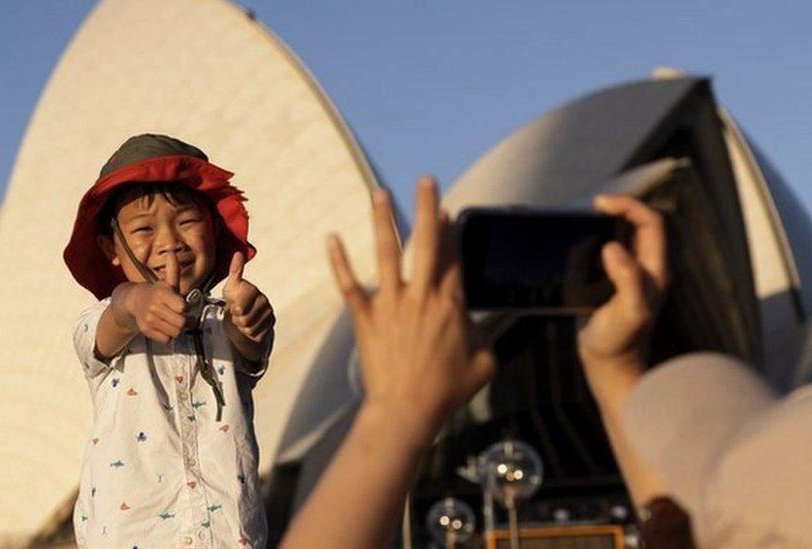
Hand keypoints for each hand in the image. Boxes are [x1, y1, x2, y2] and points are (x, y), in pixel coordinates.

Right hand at [119, 251, 187, 343]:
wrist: (135, 301)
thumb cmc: (157, 293)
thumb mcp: (166, 283)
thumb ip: (173, 270)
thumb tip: (172, 252)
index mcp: (162, 294)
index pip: (183, 307)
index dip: (184, 307)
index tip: (180, 305)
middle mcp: (154, 307)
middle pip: (181, 323)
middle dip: (183, 320)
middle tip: (179, 316)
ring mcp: (149, 319)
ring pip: (175, 332)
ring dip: (176, 329)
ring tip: (172, 321)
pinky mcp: (146, 330)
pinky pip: (166, 340)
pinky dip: (168, 336)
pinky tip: (165, 327)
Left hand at [222, 252, 274, 345]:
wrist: (242, 315)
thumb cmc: (235, 299)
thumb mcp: (231, 287)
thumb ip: (235, 271)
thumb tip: (238, 254)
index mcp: (253, 291)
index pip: (239, 308)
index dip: (233, 309)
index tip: (233, 304)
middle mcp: (264, 301)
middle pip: (244, 320)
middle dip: (237, 319)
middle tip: (237, 313)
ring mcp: (269, 314)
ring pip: (249, 329)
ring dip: (242, 327)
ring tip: (243, 318)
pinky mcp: (270, 326)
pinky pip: (255, 336)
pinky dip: (249, 334)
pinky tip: (250, 325)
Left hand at [328, 177, 494, 440]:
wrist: (407, 410)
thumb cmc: (448, 389)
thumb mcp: (485, 360)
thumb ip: (487, 333)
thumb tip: (484, 319)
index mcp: (451, 304)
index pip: (453, 256)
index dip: (451, 231)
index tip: (449, 210)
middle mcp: (420, 296)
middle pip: (425, 243)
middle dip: (427, 207)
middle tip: (426, 180)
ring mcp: (390, 304)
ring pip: (386, 254)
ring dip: (383, 220)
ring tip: (379, 192)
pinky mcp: (365, 317)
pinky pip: (349, 285)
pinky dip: (339, 262)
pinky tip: (331, 238)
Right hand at [578, 195, 668, 392]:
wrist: (609, 365)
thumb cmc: (620, 342)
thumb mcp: (629, 310)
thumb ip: (627, 278)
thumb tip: (613, 247)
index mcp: (654, 270)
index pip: (651, 223)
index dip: (629, 206)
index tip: (601, 205)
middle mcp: (646, 269)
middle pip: (640, 225)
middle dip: (619, 210)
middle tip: (592, 209)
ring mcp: (629, 276)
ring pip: (624, 237)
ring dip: (606, 225)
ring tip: (585, 222)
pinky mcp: (611, 284)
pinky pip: (607, 252)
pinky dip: (594, 242)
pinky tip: (578, 246)